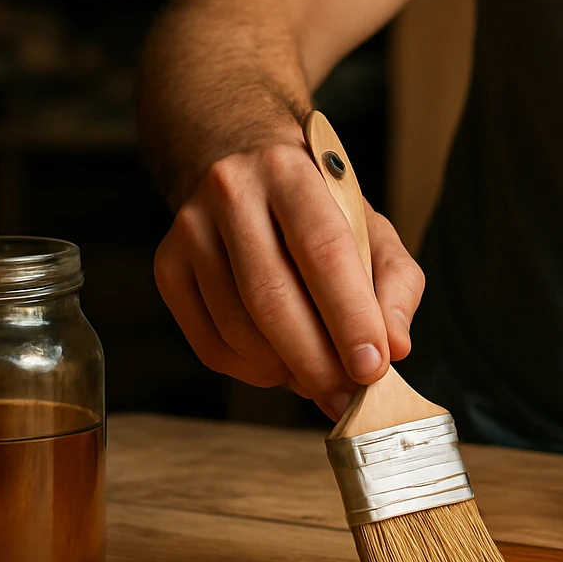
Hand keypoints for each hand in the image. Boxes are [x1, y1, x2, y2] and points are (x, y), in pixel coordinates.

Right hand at [152, 142, 424, 419]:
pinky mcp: (167, 266)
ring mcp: (190, 229)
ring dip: (285, 370)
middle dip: (316, 361)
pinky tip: (279, 364)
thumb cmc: (317, 208)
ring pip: (238, 328)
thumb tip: (395, 347)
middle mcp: (232, 192)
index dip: (349, 317)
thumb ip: (395, 284)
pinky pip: (210, 345)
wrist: (239, 164)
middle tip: (347, 398)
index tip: (373, 367)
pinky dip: (253, 371)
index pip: (322, 250)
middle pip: (272, 296)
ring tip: (318, 376)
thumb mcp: (371, 229)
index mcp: (291, 172)